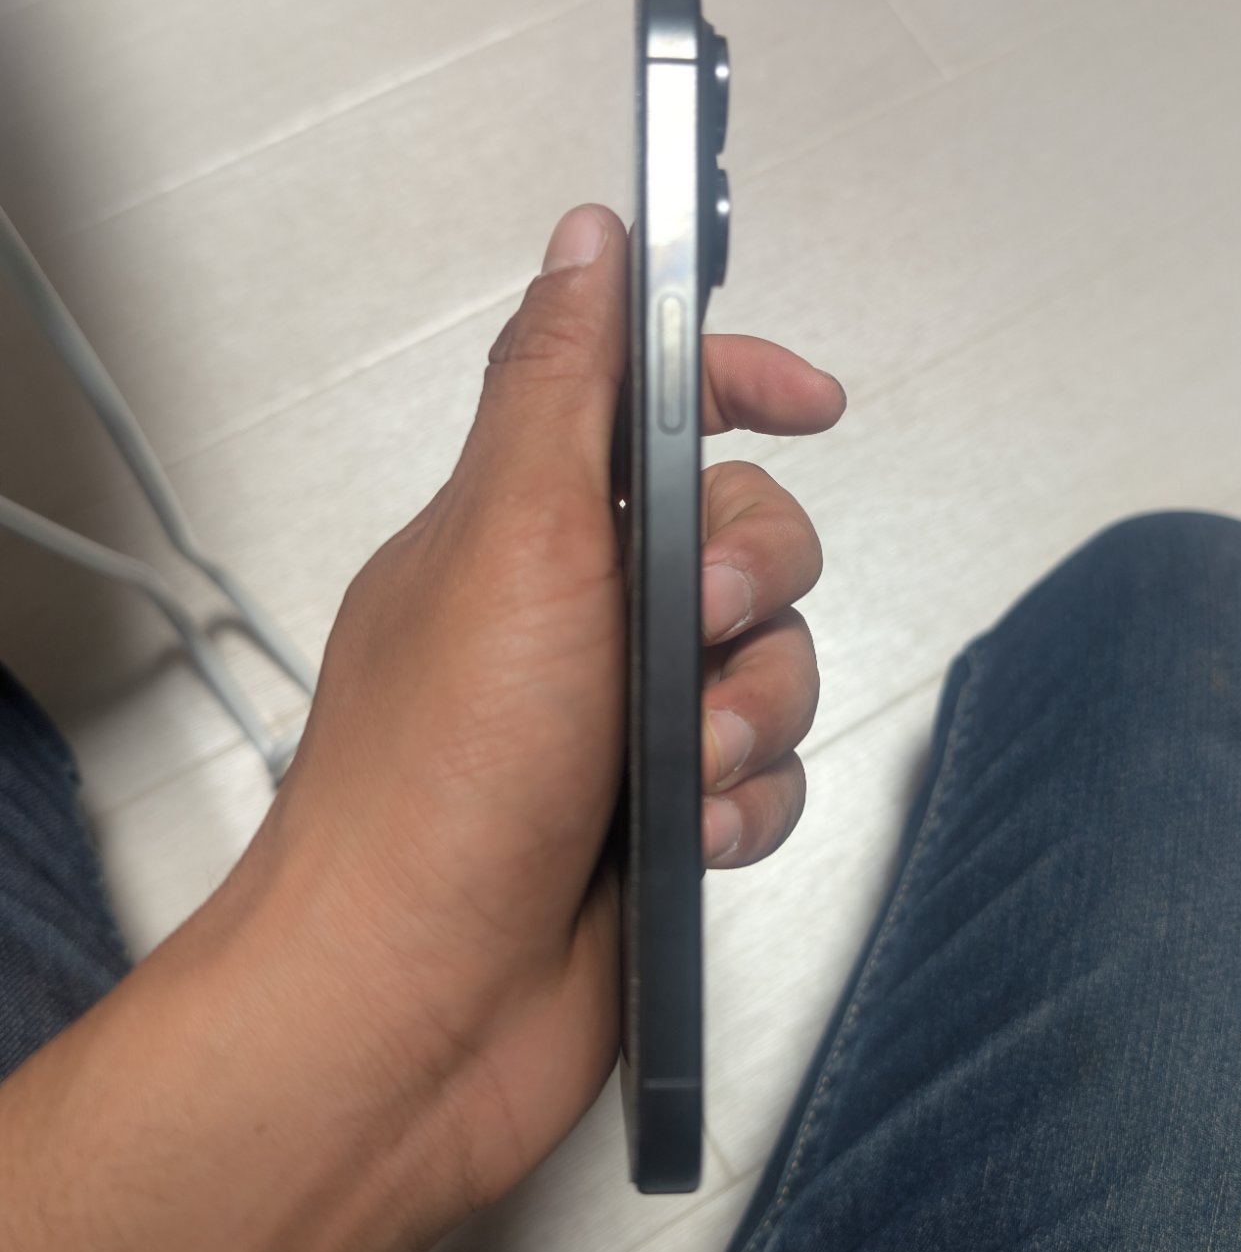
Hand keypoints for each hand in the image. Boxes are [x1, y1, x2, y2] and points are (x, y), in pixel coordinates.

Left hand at [247, 203, 843, 1224]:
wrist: (417, 1009)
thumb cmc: (439, 779)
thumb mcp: (513, 541)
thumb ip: (566, 383)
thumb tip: (590, 242)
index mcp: (530, 524)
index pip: (656, 403)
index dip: (741, 381)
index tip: (812, 400)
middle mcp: (584, 609)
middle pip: (751, 538)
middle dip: (755, 585)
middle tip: (699, 629)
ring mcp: (625, 715)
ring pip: (777, 664)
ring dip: (754, 715)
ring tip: (688, 771)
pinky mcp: (667, 811)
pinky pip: (771, 773)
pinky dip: (747, 803)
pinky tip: (692, 839)